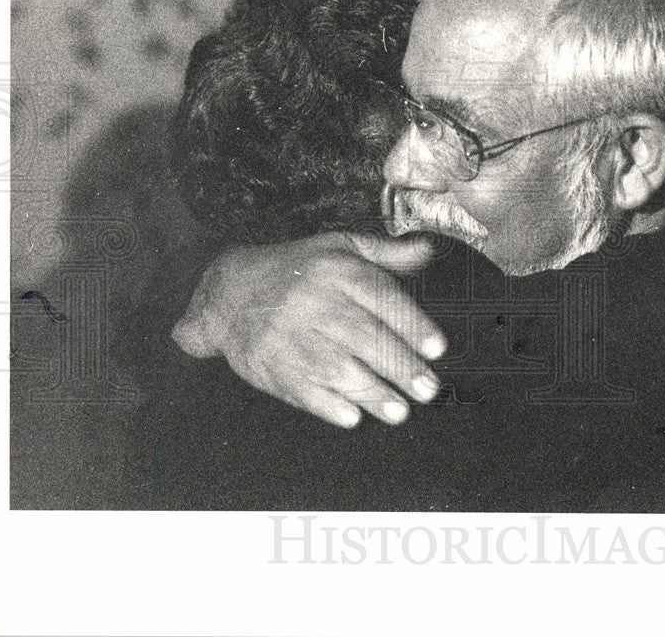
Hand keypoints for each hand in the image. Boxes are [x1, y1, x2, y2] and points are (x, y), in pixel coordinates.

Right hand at [171, 231, 444, 427]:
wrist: (228, 292)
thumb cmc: (296, 271)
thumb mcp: (340, 248)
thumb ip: (387, 254)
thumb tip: (427, 250)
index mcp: (338, 272)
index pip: (381, 298)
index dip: (412, 325)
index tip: (436, 348)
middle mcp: (316, 302)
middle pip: (365, 337)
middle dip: (400, 366)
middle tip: (428, 388)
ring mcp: (292, 337)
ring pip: (338, 368)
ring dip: (372, 393)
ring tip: (400, 410)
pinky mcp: (273, 366)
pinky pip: (303, 390)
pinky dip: (329, 406)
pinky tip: (353, 417)